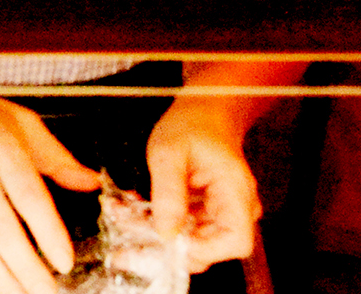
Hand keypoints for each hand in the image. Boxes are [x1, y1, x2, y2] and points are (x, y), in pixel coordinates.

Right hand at [0, 93, 101, 293]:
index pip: (28, 197)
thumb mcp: (20, 122)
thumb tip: (91, 182)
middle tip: (48, 291)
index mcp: (1, 151)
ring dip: (0, 278)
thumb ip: (56, 156)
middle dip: (27, 268)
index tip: (64, 261)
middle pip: (1, 230)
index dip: (47, 233)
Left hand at [147, 98, 260, 269]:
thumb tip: (166, 233)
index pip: (235, 242)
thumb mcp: (169, 152)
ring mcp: (222, 211)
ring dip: (157, 232)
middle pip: (210, 246)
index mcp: (236, 193)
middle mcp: (235, 208)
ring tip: (125, 212)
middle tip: (130, 225)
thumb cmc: (192, 124)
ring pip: (192, 239)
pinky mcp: (207, 211)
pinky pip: (185, 227)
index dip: (204, 250)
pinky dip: (160, 220)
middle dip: (167, 242)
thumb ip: (169, 192)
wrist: (203, 111)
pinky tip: (135, 207)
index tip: (168, 239)